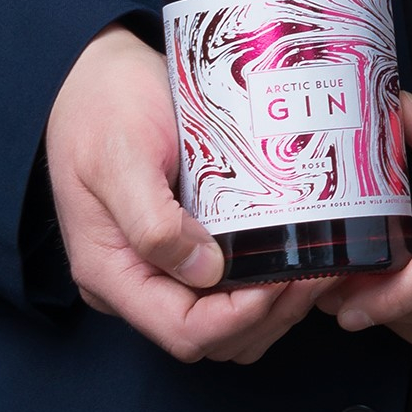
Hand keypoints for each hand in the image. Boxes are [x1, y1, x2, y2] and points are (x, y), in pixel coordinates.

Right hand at [43, 25, 329, 363]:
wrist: (94, 74)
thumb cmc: (101, 106)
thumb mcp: (119, 157)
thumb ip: (152, 220)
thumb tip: (204, 271)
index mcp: (111, 272)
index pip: (182, 331)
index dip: (238, 318)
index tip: (282, 282)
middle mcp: (137, 281)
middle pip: (213, 338)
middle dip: (270, 316)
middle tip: (317, 272)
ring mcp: (162, 268)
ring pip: (230, 324)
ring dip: (277, 308)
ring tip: (317, 266)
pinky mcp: (188, 247)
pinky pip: (233, 290)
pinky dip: (270, 286)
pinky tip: (299, 253)